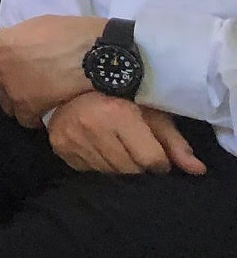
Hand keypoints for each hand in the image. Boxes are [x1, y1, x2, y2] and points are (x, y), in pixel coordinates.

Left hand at [0, 14, 108, 126]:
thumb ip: (24, 39)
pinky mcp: (24, 106)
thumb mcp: (41, 26)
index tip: (31, 74)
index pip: (1, 62)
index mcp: (1, 43)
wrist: (92, 54)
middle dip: (18, 87)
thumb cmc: (72, 35)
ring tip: (46, 103)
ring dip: (25, 105)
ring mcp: (9, 86)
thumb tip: (25, 48)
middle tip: (39, 89)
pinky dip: (37, 118)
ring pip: (10, 103)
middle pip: (2, 83)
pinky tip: (51, 113)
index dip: (17, 70)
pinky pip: (26, 119)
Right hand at [47, 93, 207, 175]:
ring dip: (118, 166)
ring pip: (109, 173)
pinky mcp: (60, 147)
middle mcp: (92, 127)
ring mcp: (72, 138)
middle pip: (129, 170)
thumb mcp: (153, 113)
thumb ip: (175, 142)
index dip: (159, 161)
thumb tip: (198, 170)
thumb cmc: (122, 97)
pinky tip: (98, 148)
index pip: (150, 160)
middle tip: (136, 149)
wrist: (76, 83)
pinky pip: (88, 170)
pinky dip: (97, 164)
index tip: (157, 154)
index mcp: (118, 114)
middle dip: (138, 165)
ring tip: (118, 148)